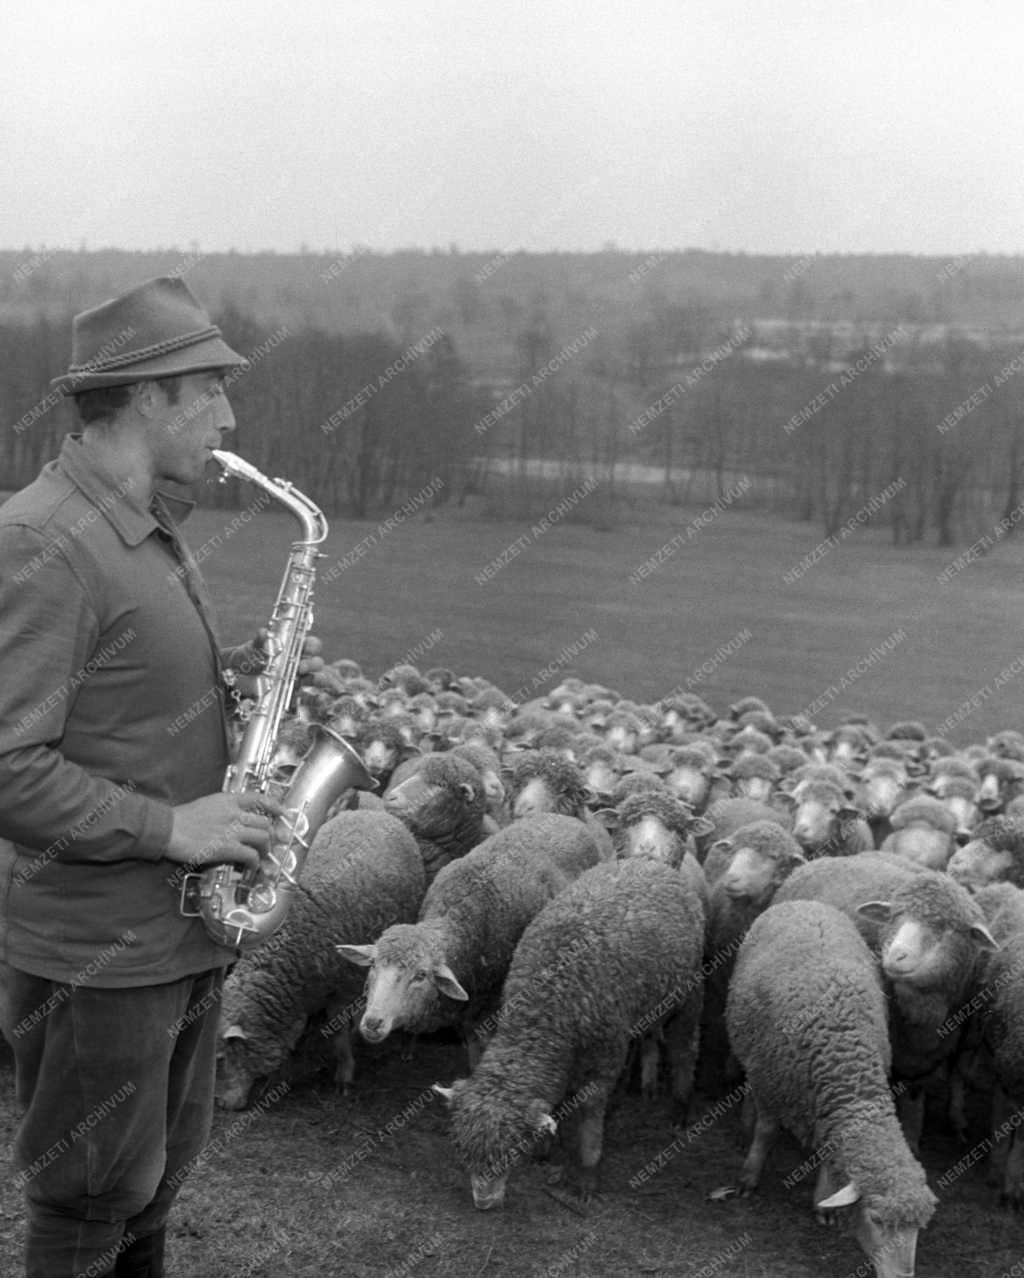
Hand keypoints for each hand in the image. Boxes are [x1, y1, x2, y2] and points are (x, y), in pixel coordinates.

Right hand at [165, 791, 284, 870]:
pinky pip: (251, 855)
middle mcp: (235, 813)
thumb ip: (224, 809)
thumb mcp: (207, 804)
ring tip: (261, 856)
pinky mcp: (228, 848)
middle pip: (265, 822)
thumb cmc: (182, 818)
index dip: (274, 805)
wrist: (168, 829)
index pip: (258, 798)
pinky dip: (255, 862)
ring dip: (265, 849)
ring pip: (263, 838)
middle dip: (272, 834)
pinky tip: (251, 867)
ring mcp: (232, 831)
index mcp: (229, 800)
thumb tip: (234, 818)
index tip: (282, 812)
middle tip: (272, 843)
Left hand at [225, 629, 324, 696]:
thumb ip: (260, 641)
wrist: (234, 679)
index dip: (312, 646)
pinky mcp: (293, 697)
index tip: (306, 648)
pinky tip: (319, 699)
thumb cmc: (247, 659)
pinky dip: (317, 700)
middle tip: (300, 667)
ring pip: (316, 679)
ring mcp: (297, 681)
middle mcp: (298, 664)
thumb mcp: (252, 649)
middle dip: (313, 664)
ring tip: (314, 681)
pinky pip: (309, 699)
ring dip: (319, 680)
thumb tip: (264, 632)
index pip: (310, 645)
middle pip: (316, 662)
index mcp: (292, 649)